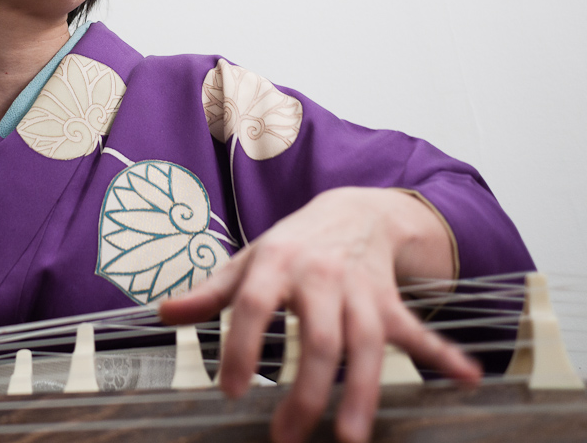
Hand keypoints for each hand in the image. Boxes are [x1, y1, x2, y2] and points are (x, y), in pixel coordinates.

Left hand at [159, 188, 480, 442]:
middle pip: (318, 338)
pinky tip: (468, 380)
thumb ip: (209, 292)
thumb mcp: (246, 261)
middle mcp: (320, 277)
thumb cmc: (289, 245)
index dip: (242, 347)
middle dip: (306, 391)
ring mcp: (361, 291)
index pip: (254, 307)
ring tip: (352, 438)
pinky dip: (444, 355)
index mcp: (275, 264)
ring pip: (366, 345)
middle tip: (287, 437)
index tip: (232, 391)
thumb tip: (163, 313)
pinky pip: (418, 331)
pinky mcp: (390, 303)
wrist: (351, 210)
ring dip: (363, 392)